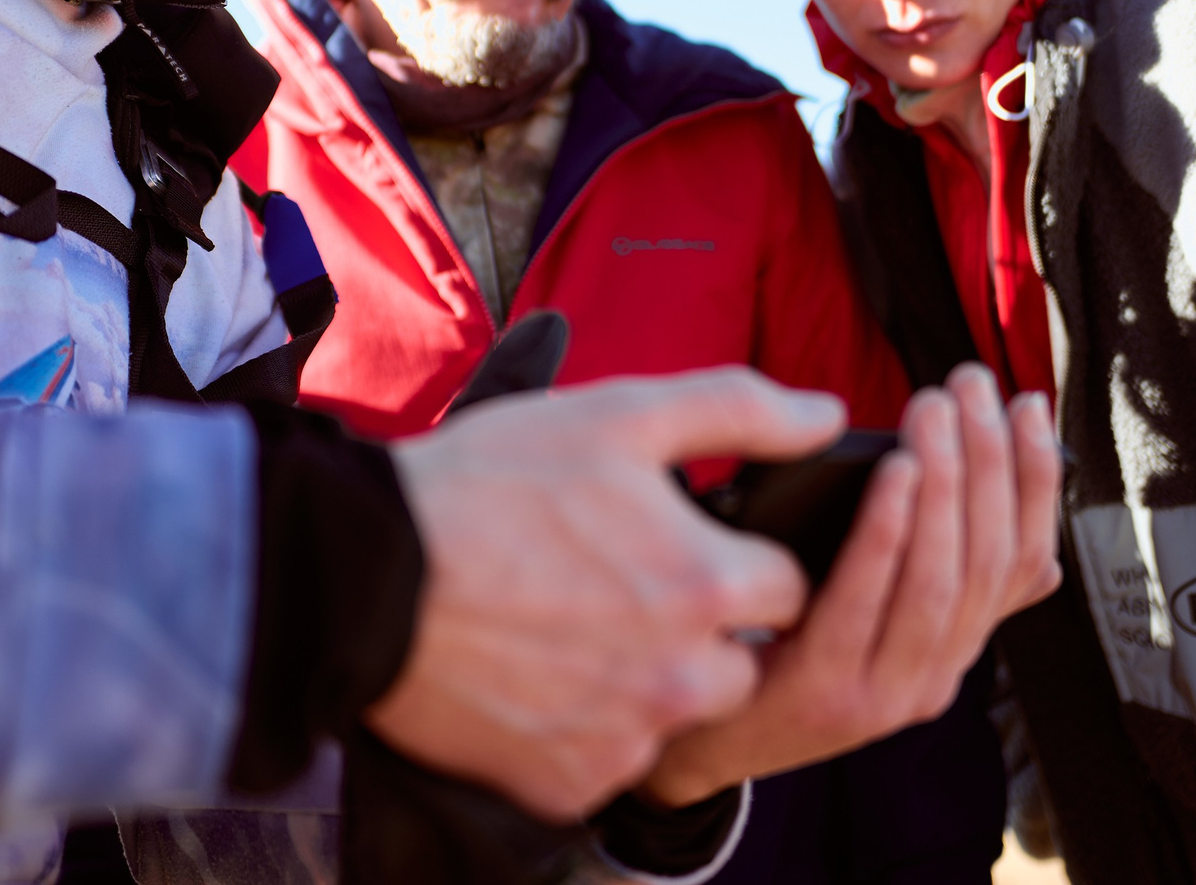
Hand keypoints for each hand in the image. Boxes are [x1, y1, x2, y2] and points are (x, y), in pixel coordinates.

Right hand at [365, 368, 846, 822]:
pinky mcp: (567, 785)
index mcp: (709, 585)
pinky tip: (536, 671)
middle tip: (620, 583)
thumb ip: (741, 410)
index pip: (786, 586)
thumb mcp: (621, 415)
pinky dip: (584, 725)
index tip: (677, 541)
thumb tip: (830, 414)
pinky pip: (607, 759)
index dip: (737, 557)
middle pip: (741, 661)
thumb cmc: (491, 484)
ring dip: (647, 678)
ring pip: (675, 712)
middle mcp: (683, 677)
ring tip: (571, 622)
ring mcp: (624, 740)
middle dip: (701, 626)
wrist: (365, 577)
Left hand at [637, 364, 1061, 806]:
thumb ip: (932, 569)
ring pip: (942, 579)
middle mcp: (934, 677)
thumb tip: (1010, 514)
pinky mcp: (822, 690)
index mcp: (953, 651)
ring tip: (935, 412)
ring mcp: (882, 693)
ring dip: (946, 483)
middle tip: (970, 386)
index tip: (1027, 406)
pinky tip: (893, 473)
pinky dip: (887, 531)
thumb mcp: (871, 609)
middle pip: (989, 561)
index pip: (1025, 563)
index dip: (1035, 481)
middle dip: (989, 460)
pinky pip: (867, 599)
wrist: (696, 738)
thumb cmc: (780, 644)